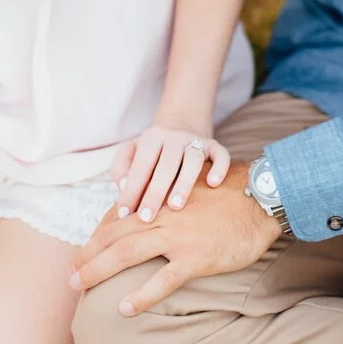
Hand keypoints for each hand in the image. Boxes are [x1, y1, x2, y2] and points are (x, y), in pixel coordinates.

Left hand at [72, 161, 281, 314]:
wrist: (260, 197)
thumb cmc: (229, 192)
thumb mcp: (192, 185)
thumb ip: (170, 195)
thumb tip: (155, 207)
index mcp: (162, 198)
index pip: (119, 215)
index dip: (98, 233)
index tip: (85, 250)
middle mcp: (163, 214)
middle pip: (115, 234)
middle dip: (89, 253)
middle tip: (71, 272)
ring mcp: (178, 235)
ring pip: (128, 253)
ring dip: (99, 269)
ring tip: (80, 285)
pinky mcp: (196, 257)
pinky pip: (163, 279)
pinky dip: (142, 295)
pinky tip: (124, 308)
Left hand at [111, 118, 229, 221]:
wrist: (181, 125)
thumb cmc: (152, 151)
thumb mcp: (131, 151)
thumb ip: (122, 168)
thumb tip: (124, 186)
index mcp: (152, 137)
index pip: (141, 165)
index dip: (132, 189)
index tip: (124, 213)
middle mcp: (175, 137)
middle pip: (166, 164)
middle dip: (155, 192)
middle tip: (146, 218)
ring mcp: (196, 140)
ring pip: (193, 160)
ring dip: (184, 183)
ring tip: (175, 206)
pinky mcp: (214, 146)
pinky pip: (220, 154)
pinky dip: (219, 168)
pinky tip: (213, 184)